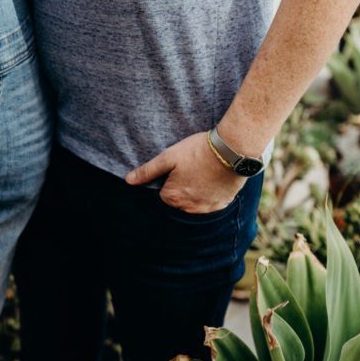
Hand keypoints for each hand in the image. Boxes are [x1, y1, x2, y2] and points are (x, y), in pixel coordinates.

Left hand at [125, 131, 245, 213]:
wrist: (231, 150)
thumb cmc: (197, 151)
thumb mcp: (168, 157)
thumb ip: (148, 171)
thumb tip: (128, 181)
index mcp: (173, 198)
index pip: (164, 193)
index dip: (170, 178)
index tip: (179, 167)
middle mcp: (189, 209)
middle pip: (179, 200)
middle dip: (183, 187)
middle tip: (191, 168)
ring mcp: (207, 209)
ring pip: (195, 203)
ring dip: (196, 192)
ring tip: (202, 172)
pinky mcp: (222, 205)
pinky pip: (212, 203)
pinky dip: (211, 194)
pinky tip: (214, 179)